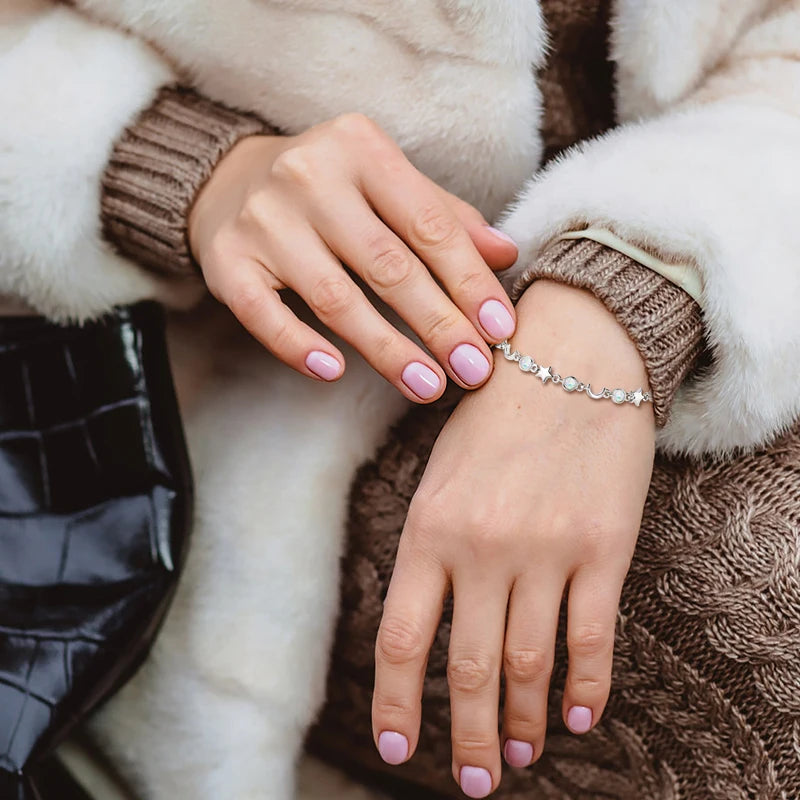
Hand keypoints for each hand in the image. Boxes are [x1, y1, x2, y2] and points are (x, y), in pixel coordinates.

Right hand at [188, 113, 517, 401]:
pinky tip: (334, 373)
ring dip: (386, 349)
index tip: (499, 329)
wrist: (228, 179)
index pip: (429, 224)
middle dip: (438, 324)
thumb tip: (506, 255)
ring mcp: (263, 219)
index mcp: (361, 149)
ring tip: (426, 386)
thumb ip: (445, 217)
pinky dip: (299, 347)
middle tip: (473, 370)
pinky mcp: (226, 260)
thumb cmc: (329, 188)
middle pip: (387, 264)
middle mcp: (309, 176)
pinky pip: (264, 314)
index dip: (469, 281)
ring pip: (334, 296)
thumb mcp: (387, 183)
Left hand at [371, 280, 655, 796]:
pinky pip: (592, 638)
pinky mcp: (603, 548)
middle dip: (466, 737)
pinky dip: (586, 687)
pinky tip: (576, 717)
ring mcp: (546, 551)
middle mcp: (482, 548)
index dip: (396, 703)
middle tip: (470, 782)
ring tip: (517, 758)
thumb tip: (429, 620)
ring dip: (522, 723)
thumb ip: (430, 544)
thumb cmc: (494, 412)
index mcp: (428, 527)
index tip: (399, 747)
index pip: (401, 639)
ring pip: (530, 666)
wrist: (571, 355)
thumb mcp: (439, 470)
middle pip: (468, 670)